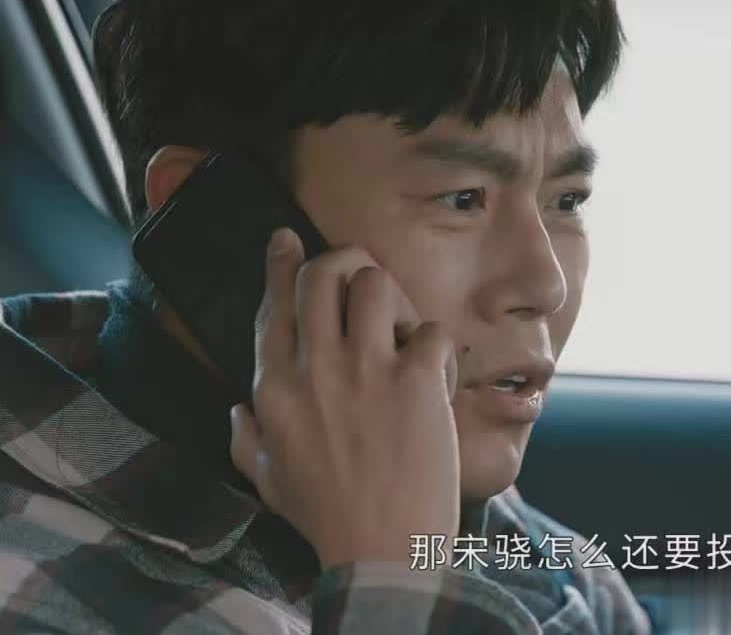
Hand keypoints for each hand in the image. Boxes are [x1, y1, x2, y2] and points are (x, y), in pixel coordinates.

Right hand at [230, 228, 459, 569]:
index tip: (287, 237)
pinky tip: (433, 380)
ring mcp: (366, 370)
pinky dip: (436, 351)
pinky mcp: (414, 381)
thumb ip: (242, 438)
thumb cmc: (326, 516)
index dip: (280, 262)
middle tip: (360, 276)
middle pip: (323, 274)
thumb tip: (234, 406)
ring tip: (400, 332)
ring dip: (392, 299)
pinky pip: (430, 332)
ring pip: (376, 283)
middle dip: (342, 261)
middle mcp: (316, 367)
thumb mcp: (266, 479)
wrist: (381, 552)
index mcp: (275, 387)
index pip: (274, 304)